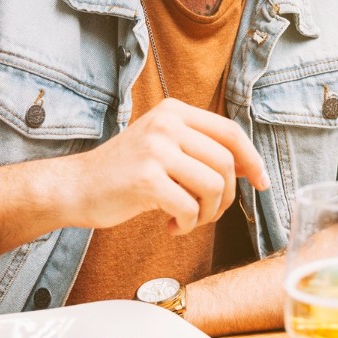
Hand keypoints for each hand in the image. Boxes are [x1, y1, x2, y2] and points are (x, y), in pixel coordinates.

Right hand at [58, 98, 268, 234]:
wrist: (76, 187)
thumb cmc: (123, 173)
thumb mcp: (162, 146)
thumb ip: (199, 149)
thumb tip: (249, 169)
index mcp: (174, 111)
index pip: (231, 132)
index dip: (253, 159)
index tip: (261, 183)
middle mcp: (166, 123)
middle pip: (226, 162)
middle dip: (226, 196)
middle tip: (208, 212)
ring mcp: (155, 149)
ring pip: (213, 186)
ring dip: (207, 213)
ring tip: (188, 219)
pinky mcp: (146, 178)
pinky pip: (190, 207)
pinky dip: (187, 224)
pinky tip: (170, 226)